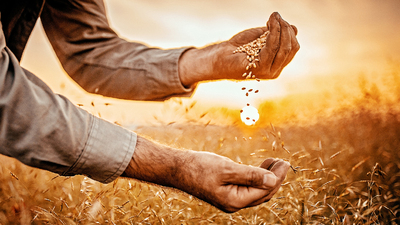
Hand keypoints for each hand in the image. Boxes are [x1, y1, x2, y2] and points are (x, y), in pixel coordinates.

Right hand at [176, 152, 289, 212]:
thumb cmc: (199, 167)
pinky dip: (256, 176)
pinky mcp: (226, 191)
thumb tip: (272, 180)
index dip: (277, 177)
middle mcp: (234, 203)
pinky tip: (259, 167)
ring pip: (255, 190)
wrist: (176, 168)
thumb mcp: (227, 169)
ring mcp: (229, 198)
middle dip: (275, 178)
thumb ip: (251, 175)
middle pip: (262, 193)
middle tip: (283, 162)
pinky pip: (247, 186)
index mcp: (234, 200)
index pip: (264, 190)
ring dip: (266, 177)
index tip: (285, 163)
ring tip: (274, 162)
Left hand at [179, 12, 299, 85]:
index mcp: (276, 64)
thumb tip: (294, 28)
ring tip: (274, 17)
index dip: (290, 32)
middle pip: (291, 48)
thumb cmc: (238, 47)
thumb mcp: (261, 37)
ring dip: (281, 29)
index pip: (293, 48)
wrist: (220, 56)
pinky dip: (273, 33)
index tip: (280, 19)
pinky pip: (272, 48)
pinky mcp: (260, 68)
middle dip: (286, 29)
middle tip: (277, 16)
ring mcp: (268, 71)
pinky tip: (269, 24)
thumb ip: (276, 34)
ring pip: (283, 48)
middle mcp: (275, 70)